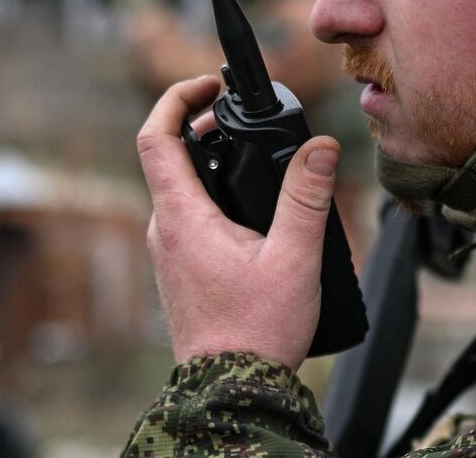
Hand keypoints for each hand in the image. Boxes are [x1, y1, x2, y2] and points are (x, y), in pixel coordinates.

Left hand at [138, 76, 341, 370]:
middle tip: (243, 121)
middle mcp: (163, 229)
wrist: (232, 390)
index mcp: (180, 216)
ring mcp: (168, 251)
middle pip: (171, 159)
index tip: (207, 86)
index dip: (175, 99)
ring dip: (213, 166)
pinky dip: (214, 198)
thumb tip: (321, 146)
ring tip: (256, 162)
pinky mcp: (179, 269)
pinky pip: (189, 218)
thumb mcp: (294, 258)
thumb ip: (306, 197)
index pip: (154, 137)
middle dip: (206, 130)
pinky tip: (253, 213)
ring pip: (182, 190)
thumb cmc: (257, 331)